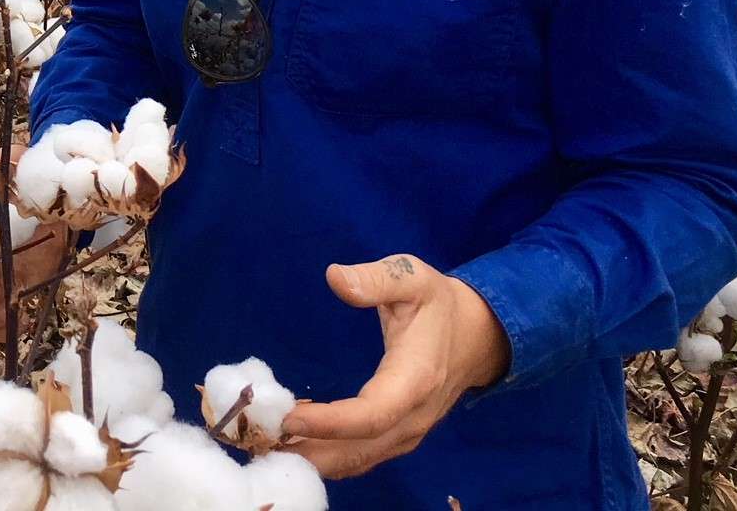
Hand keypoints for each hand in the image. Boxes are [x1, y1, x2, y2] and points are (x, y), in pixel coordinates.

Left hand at [280, 254, 509, 478]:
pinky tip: (293, 441)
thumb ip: (376, 278)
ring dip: (314, 459)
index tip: (288, 417)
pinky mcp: (399, 436)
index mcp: (416, 379)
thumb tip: (335, 277)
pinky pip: (362, 455)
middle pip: (360, 449)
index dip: (331, 423)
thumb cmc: (439, 303)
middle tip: (258, 442)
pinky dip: (327, 455)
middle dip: (310, 452)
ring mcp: (408, 433)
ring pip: (359, 459)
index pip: (373, 414)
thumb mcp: (413, 277)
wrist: (477, 335)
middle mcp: (413, 417)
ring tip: (266, 446)